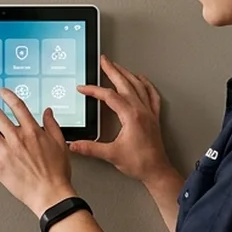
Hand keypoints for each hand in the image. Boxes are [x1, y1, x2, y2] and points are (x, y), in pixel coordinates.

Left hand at [0, 88, 76, 215]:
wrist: (50, 194)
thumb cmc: (57, 173)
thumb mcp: (60, 144)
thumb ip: (52, 125)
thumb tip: (48, 112)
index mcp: (32, 132)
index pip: (17, 107)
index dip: (8, 96)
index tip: (3, 93)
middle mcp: (17, 139)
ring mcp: (6, 152)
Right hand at [71, 55, 176, 183]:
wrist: (157, 171)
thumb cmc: (140, 163)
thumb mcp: (111, 155)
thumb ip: (90, 148)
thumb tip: (74, 144)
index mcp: (131, 116)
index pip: (109, 96)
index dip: (93, 90)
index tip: (83, 88)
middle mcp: (141, 111)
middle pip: (125, 84)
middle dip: (112, 70)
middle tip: (104, 61)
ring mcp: (149, 113)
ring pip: (138, 86)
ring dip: (127, 74)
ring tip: (118, 67)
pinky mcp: (153, 118)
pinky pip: (151, 95)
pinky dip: (146, 85)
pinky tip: (142, 80)